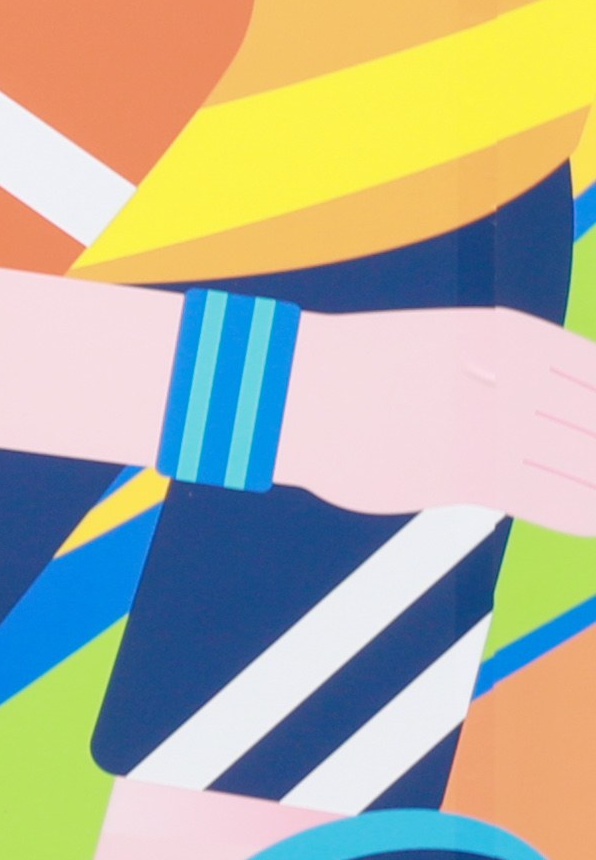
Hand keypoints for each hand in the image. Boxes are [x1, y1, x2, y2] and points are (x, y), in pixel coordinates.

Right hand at [279, 300, 595, 539]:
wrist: (292, 387)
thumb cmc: (357, 369)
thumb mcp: (443, 348)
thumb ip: (499, 374)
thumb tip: (545, 416)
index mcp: (509, 336)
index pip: (591, 372)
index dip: (595, 402)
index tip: (589, 427)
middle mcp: (511, 376)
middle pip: (591, 421)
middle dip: (593, 443)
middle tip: (588, 455)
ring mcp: (494, 423)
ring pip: (583, 461)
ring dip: (591, 478)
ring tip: (591, 491)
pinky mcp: (473, 471)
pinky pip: (549, 498)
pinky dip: (580, 513)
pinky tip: (592, 523)